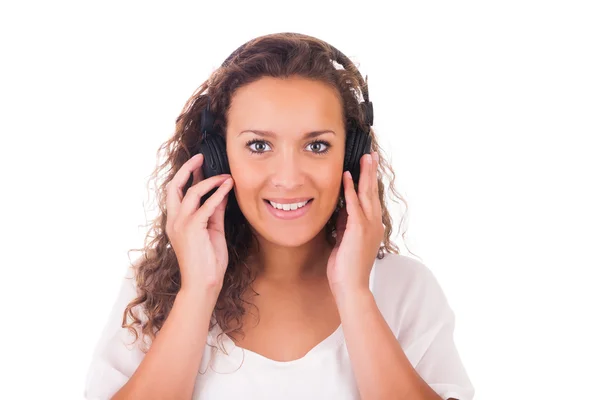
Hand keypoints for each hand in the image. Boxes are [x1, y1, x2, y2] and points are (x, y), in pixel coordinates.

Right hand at [165, 153, 233, 291]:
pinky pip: (207, 204)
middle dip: (188, 169)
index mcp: (175, 222)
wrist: (203, 283)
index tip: (198, 164)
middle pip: (175, 186)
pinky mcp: (194, 228)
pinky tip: (228, 186)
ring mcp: (182, 224)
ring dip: (211, 180)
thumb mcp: (212, 230)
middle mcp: (174, 220)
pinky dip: (219, 193)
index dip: (186, 176)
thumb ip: (214, 211)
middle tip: (201, 157)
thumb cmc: (207, 261)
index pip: (176, 192)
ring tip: (226, 176)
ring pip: (193, 192)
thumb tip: (221, 194)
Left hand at [327, 152, 383, 296]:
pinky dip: (351, 190)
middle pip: (372, 193)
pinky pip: (354, 205)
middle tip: (370, 156)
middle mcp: (374, 224)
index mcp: (371, 228)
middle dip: (371, 173)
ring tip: (365, 158)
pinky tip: (348, 177)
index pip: (370, 200)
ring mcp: (368, 226)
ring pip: (367, 194)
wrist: (351, 286)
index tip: (367, 168)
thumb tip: (340, 210)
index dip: (368, 183)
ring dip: (365, 175)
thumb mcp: (344, 241)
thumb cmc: (346, 268)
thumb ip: (344, 225)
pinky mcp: (358, 229)